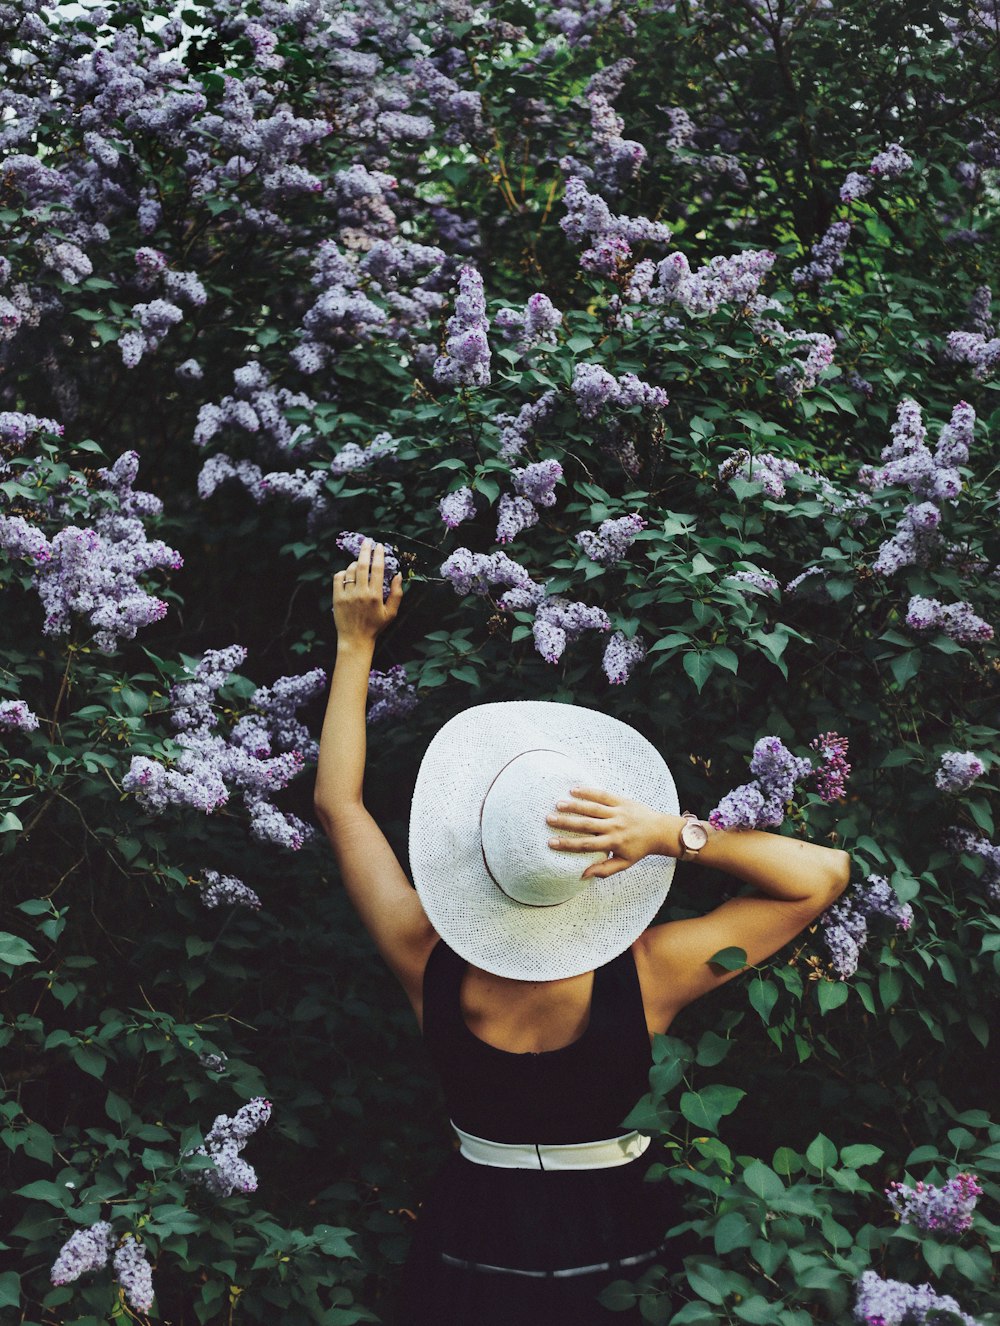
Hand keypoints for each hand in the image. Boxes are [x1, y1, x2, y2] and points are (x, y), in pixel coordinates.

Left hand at [332, 540, 402, 644]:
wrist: (355, 639)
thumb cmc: (375, 626)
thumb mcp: (391, 613)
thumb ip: (397, 594)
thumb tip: (398, 575)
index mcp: (375, 596)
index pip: (377, 569)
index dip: (379, 555)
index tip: (380, 546)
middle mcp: (361, 593)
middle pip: (362, 565)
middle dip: (365, 551)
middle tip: (367, 542)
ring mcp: (347, 595)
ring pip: (350, 571)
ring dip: (355, 564)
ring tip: (360, 563)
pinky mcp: (337, 598)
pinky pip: (338, 578)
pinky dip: (343, 573)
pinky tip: (348, 574)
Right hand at [546, 788, 677, 878]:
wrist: (659, 831)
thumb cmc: (639, 849)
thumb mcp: (624, 863)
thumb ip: (604, 870)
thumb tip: (583, 875)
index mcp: (613, 843)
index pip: (586, 845)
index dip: (568, 844)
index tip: (551, 842)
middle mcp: (614, 827)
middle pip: (586, 825)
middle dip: (566, 822)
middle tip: (548, 819)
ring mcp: (618, 813)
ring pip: (593, 809)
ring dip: (575, 806)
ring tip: (558, 804)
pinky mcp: (621, 801)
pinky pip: (603, 795)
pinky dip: (589, 792)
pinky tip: (574, 789)